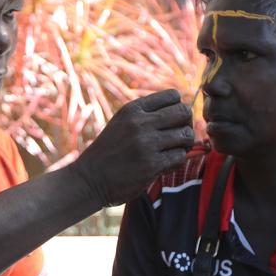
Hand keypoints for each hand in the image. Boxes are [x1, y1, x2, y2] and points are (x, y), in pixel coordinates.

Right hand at [71, 89, 194, 206]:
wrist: (89, 179)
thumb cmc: (109, 152)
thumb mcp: (122, 123)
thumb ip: (146, 115)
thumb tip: (183, 112)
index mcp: (132, 109)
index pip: (173, 96)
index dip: (178, 108)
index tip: (172, 122)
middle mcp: (140, 123)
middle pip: (184, 112)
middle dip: (186, 124)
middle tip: (178, 137)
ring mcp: (146, 143)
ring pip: (186, 135)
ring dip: (184, 145)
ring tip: (172, 152)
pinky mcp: (151, 164)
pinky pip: (180, 157)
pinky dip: (176, 161)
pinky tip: (164, 165)